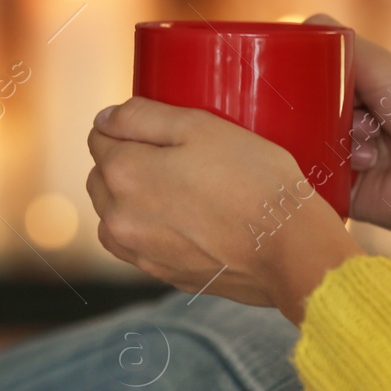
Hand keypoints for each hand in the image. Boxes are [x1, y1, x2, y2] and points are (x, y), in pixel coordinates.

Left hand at [87, 98, 363, 321]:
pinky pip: (137, 244)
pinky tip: (183, 221)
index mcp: (122, 173)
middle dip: (125, 160)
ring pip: (114, 213)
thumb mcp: (202, 126)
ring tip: (178, 189)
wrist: (291, 251)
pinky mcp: (160, 274)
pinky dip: (148, 229)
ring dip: (131, 198)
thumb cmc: (255, 181)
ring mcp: (137, 251)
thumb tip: (103, 117)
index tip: (157, 128)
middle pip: (101, 175)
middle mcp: (118, 216)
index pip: (99, 136)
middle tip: (171, 155)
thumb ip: (142, 116)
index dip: (126, 126)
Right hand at [311, 14, 390, 293]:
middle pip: (309, 116)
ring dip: (334, 144)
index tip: (303, 80)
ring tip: (370, 151)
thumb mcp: (389, 72)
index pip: (319, 83)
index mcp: (368, 95)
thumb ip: (347, 49)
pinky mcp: (347, 195)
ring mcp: (350, 162)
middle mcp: (356, 127)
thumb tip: (308, 22)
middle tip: (345, 118)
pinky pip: (316, 185)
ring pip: (310, 148)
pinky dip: (325, 175)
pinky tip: (358, 168)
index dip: (310, 81)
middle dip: (320, 116)